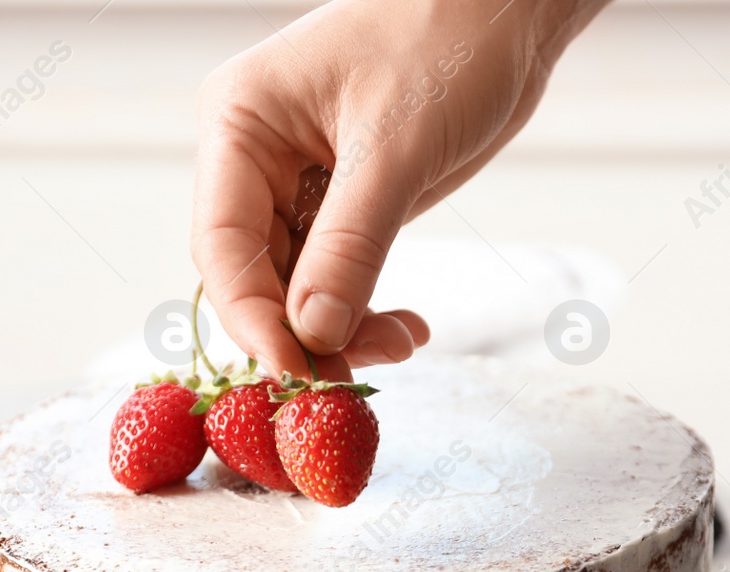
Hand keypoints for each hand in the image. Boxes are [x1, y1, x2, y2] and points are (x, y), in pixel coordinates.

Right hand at [192, 0, 605, 379]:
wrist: (507, 14)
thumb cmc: (446, 44)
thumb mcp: (395, 149)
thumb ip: (351, 246)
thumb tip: (313, 334)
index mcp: (239, 123)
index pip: (222, 243)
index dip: (252, 316)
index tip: (296, 368)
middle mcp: (254, 157)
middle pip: (253, 275)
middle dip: (301, 331)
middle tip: (352, 377)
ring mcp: (296, 183)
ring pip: (295, 287)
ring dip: (340, 329)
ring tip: (402, 343)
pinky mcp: (341, 204)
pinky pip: (334, 277)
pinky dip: (363, 311)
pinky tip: (405, 327)